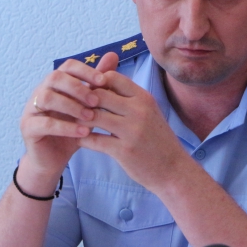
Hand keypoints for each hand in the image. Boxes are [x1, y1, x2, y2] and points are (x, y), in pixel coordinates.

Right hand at [20, 52, 118, 177]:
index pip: (68, 66)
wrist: (54, 158)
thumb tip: (113, 55)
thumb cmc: (72, 129)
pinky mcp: (28, 127)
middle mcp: (41, 91)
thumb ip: (98, 83)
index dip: (86, 71)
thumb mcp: (89, 106)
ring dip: (71, 106)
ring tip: (90, 117)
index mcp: (55, 84)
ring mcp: (31, 109)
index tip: (104, 82)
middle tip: (96, 101)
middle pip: (55, 77)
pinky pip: (45, 123)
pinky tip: (83, 132)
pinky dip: (66, 127)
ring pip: (47, 98)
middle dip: (78, 87)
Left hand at [76, 68, 192, 192]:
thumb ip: (128, 98)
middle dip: (83, 100)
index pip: (112, 77)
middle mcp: (139, 111)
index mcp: (144, 98)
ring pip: (93, 116)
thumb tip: (102, 82)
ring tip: (74, 123)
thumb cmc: (156, 139)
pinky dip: (83, 139)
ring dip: (80, 120)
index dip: (95, 83)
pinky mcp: (124, 151)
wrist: (173, 169)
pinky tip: (80, 140)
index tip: (88, 94)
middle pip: (99, 94)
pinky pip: (93, 140)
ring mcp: (132, 131)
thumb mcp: (148, 112)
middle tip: (74, 108)